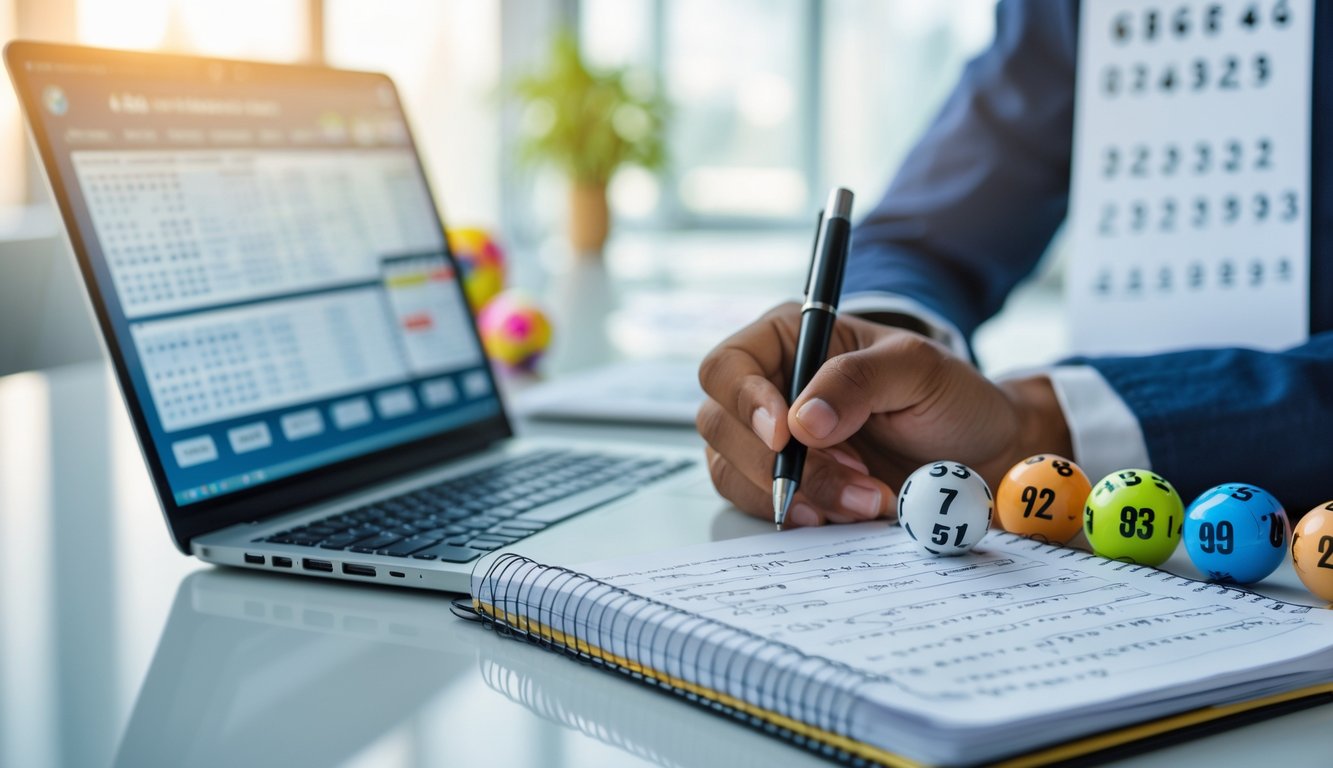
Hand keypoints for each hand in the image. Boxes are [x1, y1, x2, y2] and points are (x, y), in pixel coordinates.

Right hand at [696, 302, 1071, 526]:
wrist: (981, 453)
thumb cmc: (948, 397)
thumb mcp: (917, 369)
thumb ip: (859, 381)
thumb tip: (802, 420)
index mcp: (790, 340)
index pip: (729, 366)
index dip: (744, 401)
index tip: (786, 436)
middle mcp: (769, 387)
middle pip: (720, 425)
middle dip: (782, 462)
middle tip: (853, 476)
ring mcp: (772, 442)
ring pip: (734, 472)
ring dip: (799, 493)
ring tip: (869, 498)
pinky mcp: (786, 485)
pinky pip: (761, 505)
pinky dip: (804, 514)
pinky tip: (848, 512)